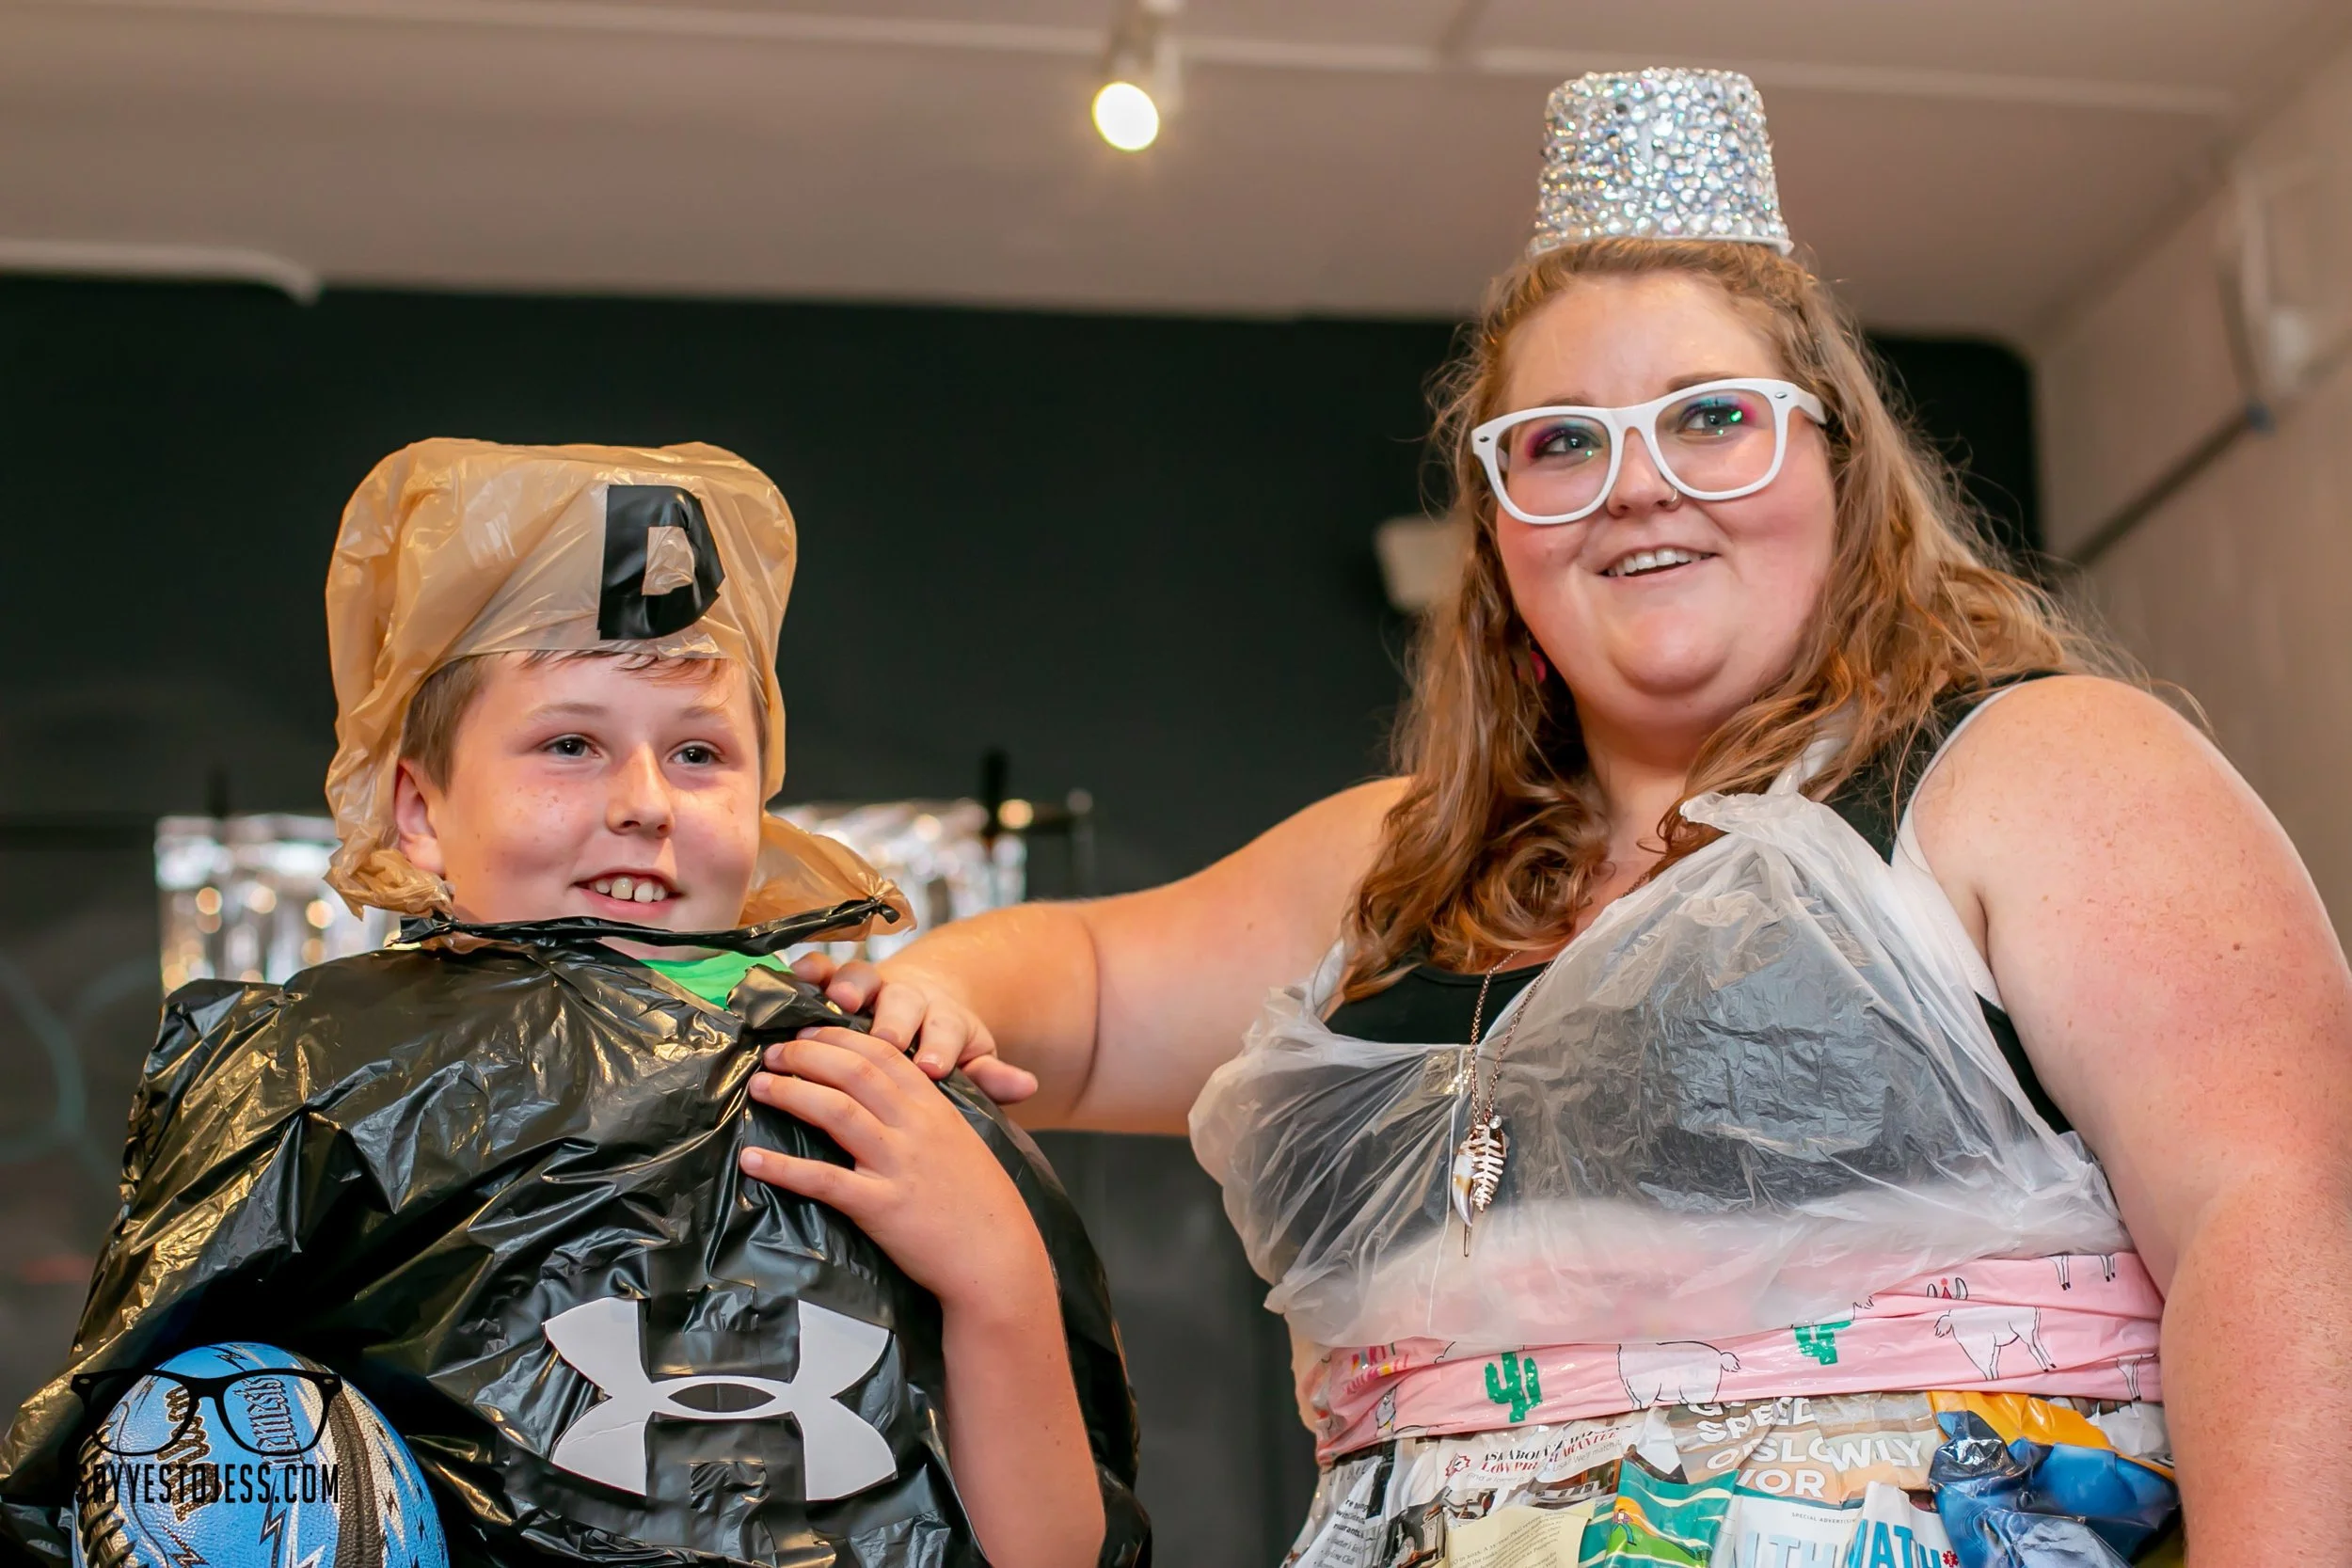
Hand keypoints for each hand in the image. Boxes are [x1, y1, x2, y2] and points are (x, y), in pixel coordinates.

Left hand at [741, 1028, 1047, 1312]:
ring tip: (759, 1087)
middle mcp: (916, 1126)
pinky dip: (783, 1167)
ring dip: (790, 1093)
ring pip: (836, 1112)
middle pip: (853, 1071)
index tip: (807, 1032)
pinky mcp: (880, 1206)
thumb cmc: (982, 1204)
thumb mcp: (963, 1142)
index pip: (883, 1053)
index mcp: (935, 1107)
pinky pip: (823, 1180)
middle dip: (806, 1055)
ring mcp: (898, 1164)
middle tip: (772, 1053)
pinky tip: (753, 1159)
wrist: (997, 1258)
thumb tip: (892, 1096)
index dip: (838, 1037)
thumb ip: (929, 1114)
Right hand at [789, 954, 1038, 1103]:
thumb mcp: (971, 1061)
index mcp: (944, 1021)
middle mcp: (908, 998)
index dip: (940, 1047)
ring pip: (863, 977)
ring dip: (851, 986)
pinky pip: (824, 968)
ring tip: (839, 1002)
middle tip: (886, 1040)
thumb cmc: (944, 1047)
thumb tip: (1029, 1085)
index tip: (933, 1068)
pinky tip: (795, 976)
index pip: (946, 1032)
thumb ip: (992, 1077)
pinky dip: (811, 969)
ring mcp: (872, 986)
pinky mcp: (838, 980)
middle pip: (903, 1003)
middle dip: (894, 1021)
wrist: (924, 1002)